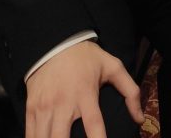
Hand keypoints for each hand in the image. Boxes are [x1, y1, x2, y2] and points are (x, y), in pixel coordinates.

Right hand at [25, 40, 143, 137]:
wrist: (55, 42)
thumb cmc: (86, 58)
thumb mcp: (112, 67)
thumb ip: (130, 92)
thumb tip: (139, 119)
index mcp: (85, 94)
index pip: (94, 126)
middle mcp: (63, 102)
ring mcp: (45, 106)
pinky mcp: (31, 108)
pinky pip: (30, 134)